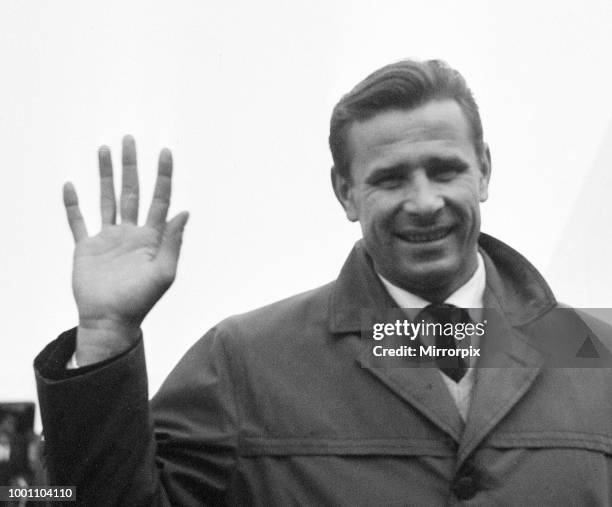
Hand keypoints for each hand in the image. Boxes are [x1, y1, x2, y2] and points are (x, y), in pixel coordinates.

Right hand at [63, 135, 188, 363]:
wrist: (110, 320)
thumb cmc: (140, 301)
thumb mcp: (163, 273)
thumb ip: (173, 242)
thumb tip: (184, 211)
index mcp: (151, 238)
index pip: (160, 199)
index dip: (163, 176)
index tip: (165, 152)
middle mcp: (131, 233)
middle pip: (132, 191)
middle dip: (131, 166)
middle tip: (130, 140)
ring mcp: (108, 238)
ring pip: (106, 199)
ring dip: (105, 175)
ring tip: (104, 150)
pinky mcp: (86, 247)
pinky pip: (77, 221)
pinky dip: (72, 205)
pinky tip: (70, 185)